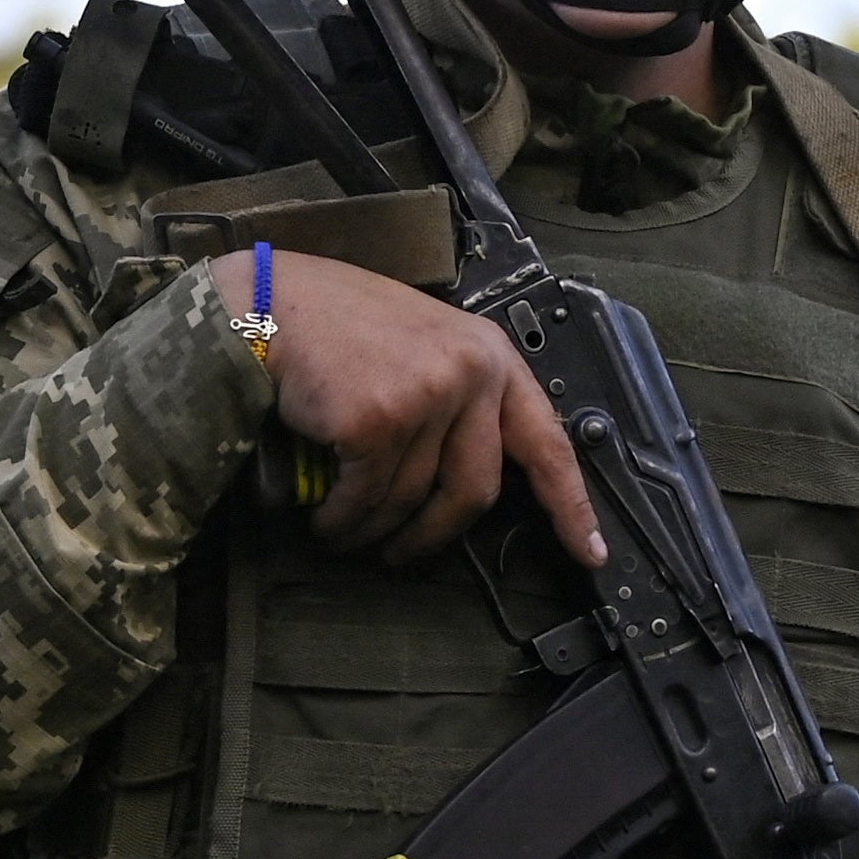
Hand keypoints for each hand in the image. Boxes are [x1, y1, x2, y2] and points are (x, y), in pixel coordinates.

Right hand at [254, 253, 603, 567]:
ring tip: (347, 533)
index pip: (548, 443)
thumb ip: (460, 397)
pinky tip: (326, 522)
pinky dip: (342, 522)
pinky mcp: (378, 422)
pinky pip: (366, 501)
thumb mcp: (425, 343)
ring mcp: (426, 396)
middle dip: (436, 536)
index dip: (570, 505)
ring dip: (375, 532)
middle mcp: (469, 373)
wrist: (269, 304)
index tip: (589, 552)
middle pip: (476, 492)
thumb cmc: (338, 326)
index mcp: (490, 356)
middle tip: (406, 554)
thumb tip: (475, 477)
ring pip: (412, 502)